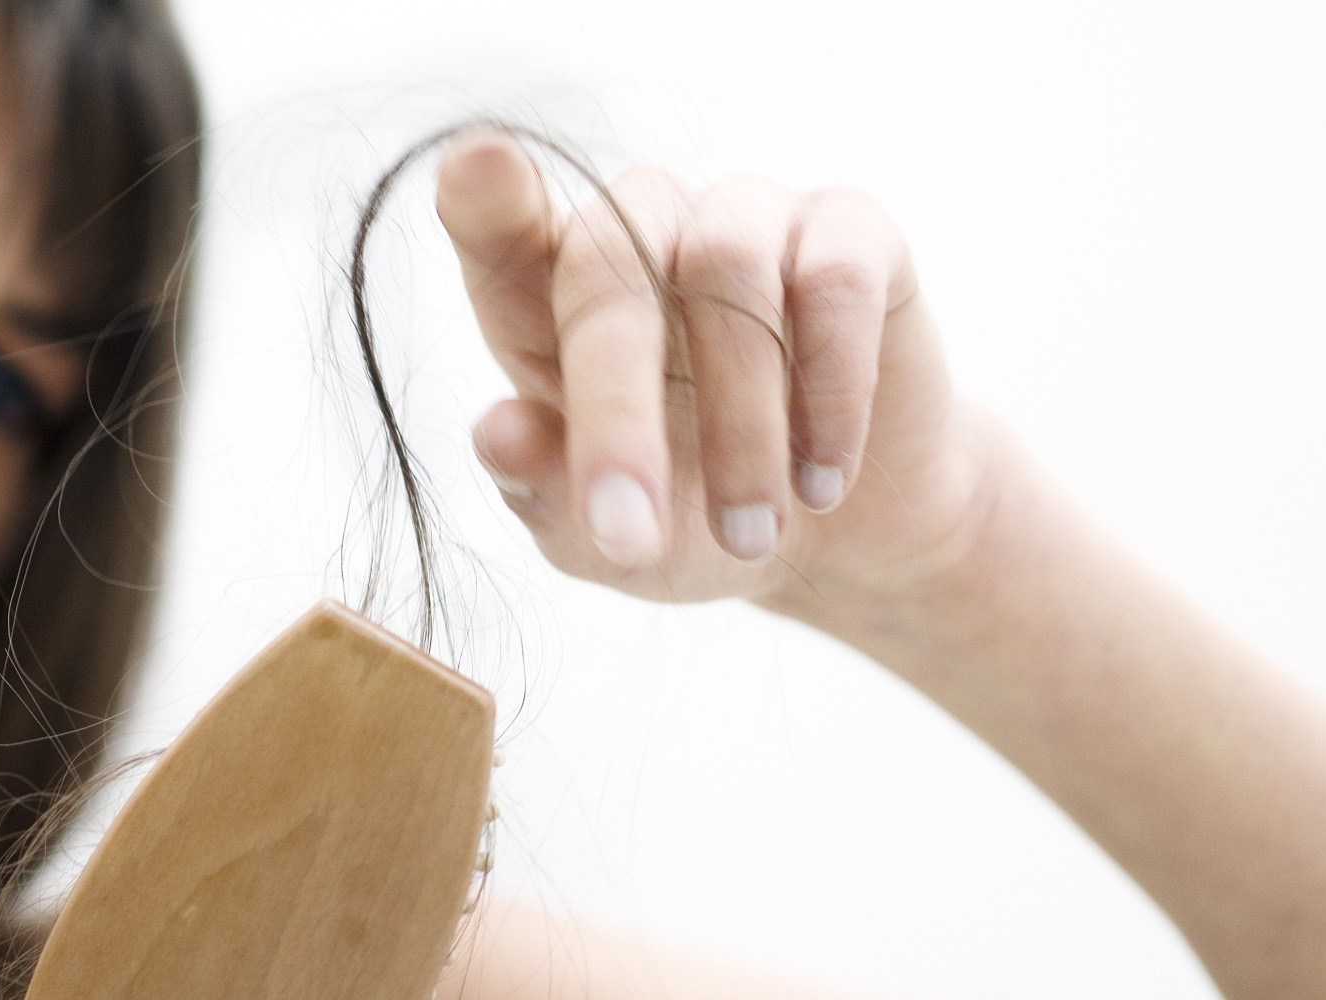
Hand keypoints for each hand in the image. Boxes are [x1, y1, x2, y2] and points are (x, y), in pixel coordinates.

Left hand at [435, 130, 997, 606]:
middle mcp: (640, 231)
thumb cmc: (687, 521)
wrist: (839, 543)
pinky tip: (823, 479)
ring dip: (740, 423)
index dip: (486, 194)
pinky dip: (832, 391)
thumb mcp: (602, 539)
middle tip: (630, 533)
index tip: (474, 167)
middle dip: (614, 413)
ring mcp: (745, 217)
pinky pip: (836, 277)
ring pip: (728, 265)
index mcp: (545, 295)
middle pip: (606, 267)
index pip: (499, 225)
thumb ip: (542, 488)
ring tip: (750, 535)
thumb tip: (497, 431)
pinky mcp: (851, 231)